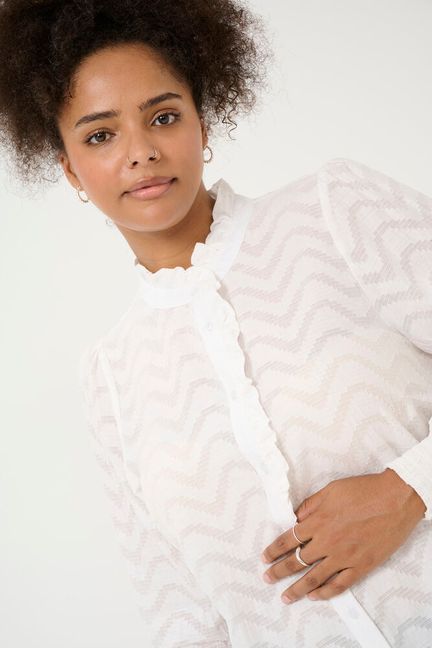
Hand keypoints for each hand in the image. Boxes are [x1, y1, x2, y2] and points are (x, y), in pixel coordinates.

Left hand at [260, 469, 425, 603]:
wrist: (395, 499)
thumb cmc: (364, 490)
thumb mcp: (330, 490)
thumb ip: (310, 505)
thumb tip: (296, 517)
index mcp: (318, 521)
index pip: (288, 539)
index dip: (274, 550)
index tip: (265, 557)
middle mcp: (327, 541)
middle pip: (297, 561)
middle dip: (279, 571)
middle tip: (268, 578)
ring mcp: (344, 556)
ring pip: (315, 578)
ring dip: (297, 588)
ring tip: (286, 596)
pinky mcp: (362, 565)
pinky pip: (340, 584)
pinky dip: (326, 593)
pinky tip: (315, 596)